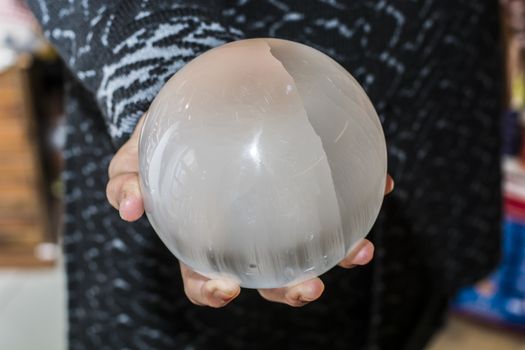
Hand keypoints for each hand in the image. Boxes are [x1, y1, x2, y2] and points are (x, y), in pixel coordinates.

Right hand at [107, 114, 393, 307]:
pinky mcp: (306, 190)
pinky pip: (335, 199)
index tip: (229, 291)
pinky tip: (380, 186)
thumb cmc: (166, 141)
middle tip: (312, 285)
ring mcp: (279, 215)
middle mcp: (246, 235)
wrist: (200, 111)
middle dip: (291, 289)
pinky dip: (360, 198)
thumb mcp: (137, 154)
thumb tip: (129, 208)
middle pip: (268, 277)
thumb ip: (126, 179)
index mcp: (205, 236)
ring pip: (310, 248)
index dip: (215, 292)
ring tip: (360, 251)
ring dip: (339, 255)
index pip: (205, 277)